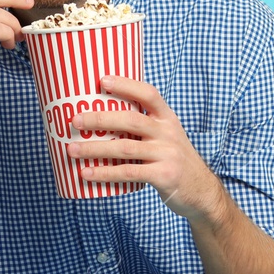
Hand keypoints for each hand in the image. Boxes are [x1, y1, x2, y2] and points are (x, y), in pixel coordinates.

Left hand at [64, 75, 228, 224]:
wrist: (202, 192)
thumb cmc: (175, 162)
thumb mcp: (167, 138)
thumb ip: (145, 129)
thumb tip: (102, 122)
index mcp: (167, 119)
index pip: (148, 94)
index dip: (125, 85)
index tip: (101, 80)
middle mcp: (168, 133)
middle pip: (131, 119)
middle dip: (100, 118)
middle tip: (75, 120)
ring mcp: (167, 154)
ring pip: (125, 147)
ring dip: (94, 148)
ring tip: (72, 150)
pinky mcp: (164, 176)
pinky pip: (128, 173)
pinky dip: (105, 173)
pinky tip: (87, 173)